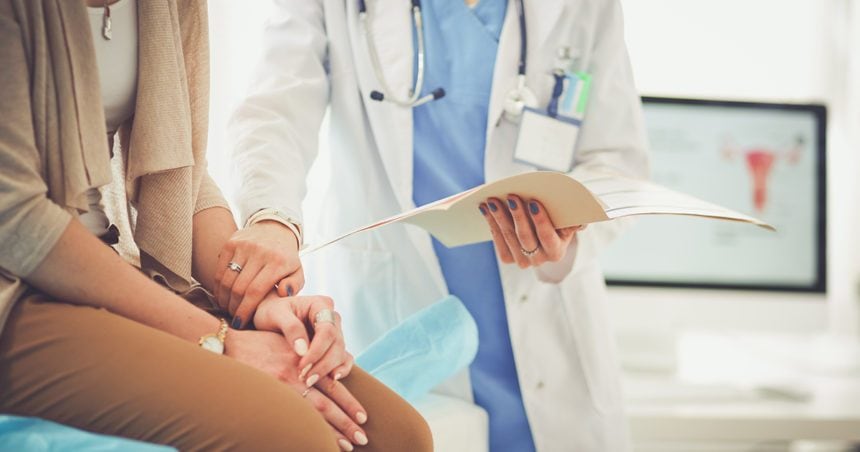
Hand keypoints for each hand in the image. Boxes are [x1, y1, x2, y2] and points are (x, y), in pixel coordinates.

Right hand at [214, 221, 303, 327]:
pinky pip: (220, 269)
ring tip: (228, 308)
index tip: (240, 323)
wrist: (275, 229)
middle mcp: (260, 252)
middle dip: (234, 307)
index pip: (255, 291)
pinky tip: (222, 295)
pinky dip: (218, 285)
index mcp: (278, 262)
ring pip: (227, 280)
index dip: (245, 310)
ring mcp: (244, 246)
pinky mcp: (231, 242)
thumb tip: (283, 293)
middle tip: (234, 317)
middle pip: (239, 288)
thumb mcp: (298, 271)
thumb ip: (295, 285)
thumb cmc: (286, 257)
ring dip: (224, 298)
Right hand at [226, 328, 367, 448]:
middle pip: (327, 404)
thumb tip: (327, 372)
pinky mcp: (268, 395)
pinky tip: (315, 442)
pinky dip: (306, 430)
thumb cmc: (257, 344)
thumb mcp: (287, 343)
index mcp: (305, 361)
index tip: (364, 417)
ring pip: (313, 414)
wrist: (227, 346)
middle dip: (346, 422)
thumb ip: (306, 356)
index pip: (333, 385)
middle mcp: (297, 375)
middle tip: (362, 438)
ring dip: (331, 431)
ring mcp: (281, 388)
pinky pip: (291, 418)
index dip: (349, 403)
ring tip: (347, 446)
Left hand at [254, 293, 353, 382]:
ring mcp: (334, 332)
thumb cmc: (270, 312)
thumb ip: (291, 328)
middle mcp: (332, 318)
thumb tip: (303, 350)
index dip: (317, 350)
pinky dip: (341, 370)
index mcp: (320, 305)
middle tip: (305, 378)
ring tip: (310, 382)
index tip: (302, 365)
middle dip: (323, 363)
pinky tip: (332, 379)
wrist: (268, 318)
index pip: (327, 330)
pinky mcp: (332, 346)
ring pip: (341, 353)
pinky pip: (344, 358)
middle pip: (337, 343)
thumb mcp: (275, 314)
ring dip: (328, 369)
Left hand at [480, 195, 584, 267]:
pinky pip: (498, 241)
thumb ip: (576, 220)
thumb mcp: (569, 219)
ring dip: (499, 217)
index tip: (533, 202)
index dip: (540, 220)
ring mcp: (523, 261)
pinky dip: (492, 223)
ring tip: (493, 200)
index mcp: (557, 252)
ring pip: (509, 237)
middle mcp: (540, 260)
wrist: (545, 231)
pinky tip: (486, 209)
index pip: (548, 236)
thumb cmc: (559, 220)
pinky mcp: (508, 258)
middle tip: (511, 196)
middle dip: (517, 215)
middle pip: (526, 237)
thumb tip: (581, 223)